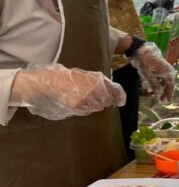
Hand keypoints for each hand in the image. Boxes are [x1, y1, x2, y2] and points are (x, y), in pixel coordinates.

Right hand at [9, 64, 125, 119]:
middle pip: (107, 101)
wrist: (50, 83)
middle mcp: (95, 89)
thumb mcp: (87, 75)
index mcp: (98, 80)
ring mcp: (86, 99)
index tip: (120, 101)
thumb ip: (102, 83)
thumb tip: (116, 93)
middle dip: (105, 100)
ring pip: (98, 107)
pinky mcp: (78, 107)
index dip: (119, 97)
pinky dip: (86, 109)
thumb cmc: (68, 77)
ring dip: (95, 105)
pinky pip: (87, 111)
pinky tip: (78, 102)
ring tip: (84, 98)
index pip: (115, 91)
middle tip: (94, 97)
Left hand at [127, 43, 175, 101]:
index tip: (168, 100)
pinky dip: (157, 82)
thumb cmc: (147, 64)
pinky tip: (152, 85)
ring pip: (164, 80)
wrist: (143, 52)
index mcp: (168, 73)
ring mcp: (165, 69)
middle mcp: (168, 71)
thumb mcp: (150, 76)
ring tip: (154, 93)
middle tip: (161, 99)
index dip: (169, 93)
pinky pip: (161, 76)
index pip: (170, 86)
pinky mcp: (161, 67)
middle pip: (168, 84)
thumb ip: (155, 85)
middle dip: (164, 91)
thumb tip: (159, 94)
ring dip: (160, 87)